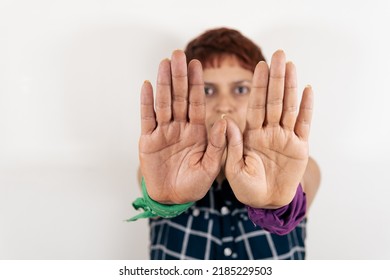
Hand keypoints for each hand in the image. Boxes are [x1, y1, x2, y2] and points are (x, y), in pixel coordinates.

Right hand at [139, 50, 226, 203]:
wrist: (174, 198)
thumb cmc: (195, 184)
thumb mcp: (211, 166)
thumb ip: (217, 144)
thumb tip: (222, 120)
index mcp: (198, 132)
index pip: (197, 102)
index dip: (196, 84)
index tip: (197, 64)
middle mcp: (180, 127)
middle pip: (179, 97)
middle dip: (179, 77)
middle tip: (178, 55)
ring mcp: (163, 132)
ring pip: (163, 103)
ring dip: (163, 83)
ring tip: (164, 63)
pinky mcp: (148, 141)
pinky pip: (147, 118)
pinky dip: (146, 103)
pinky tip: (147, 86)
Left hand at [224, 50, 312, 207]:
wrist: (265, 202)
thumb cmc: (246, 187)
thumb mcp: (234, 168)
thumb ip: (231, 145)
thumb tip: (226, 121)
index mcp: (251, 134)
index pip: (255, 106)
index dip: (258, 86)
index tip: (259, 66)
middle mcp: (268, 131)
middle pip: (273, 100)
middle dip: (276, 78)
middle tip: (279, 54)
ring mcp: (285, 137)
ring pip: (289, 107)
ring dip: (291, 87)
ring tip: (292, 65)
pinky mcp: (299, 147)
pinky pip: (304, 124)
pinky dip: (306, 108)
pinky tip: (308, 89)